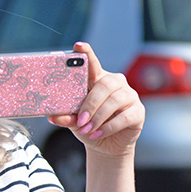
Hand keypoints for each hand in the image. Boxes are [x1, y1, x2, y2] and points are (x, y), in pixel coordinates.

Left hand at [48, 42, 144, 158]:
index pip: (92, 63)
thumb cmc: (89, 125)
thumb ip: (66, 116)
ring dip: (98, 117)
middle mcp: (116, 83)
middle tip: (80, 120)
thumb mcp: (75, 120)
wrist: (105, 145)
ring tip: (87, 129)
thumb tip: (53, 116)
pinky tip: (98, 134)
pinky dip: (108, 126)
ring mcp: (129, 96)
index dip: (87, 54)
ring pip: (115, 100)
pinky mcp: (138, 112)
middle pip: (105, 84)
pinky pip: (124, 117)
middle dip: (91, 103)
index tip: (78, 46)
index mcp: (98, 79)